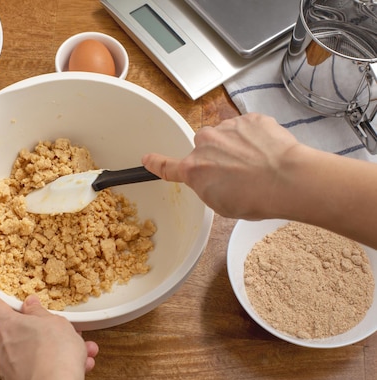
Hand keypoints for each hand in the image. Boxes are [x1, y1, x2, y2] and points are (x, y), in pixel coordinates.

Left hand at [0, 283, 97, 379]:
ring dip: (58, 353)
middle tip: (64, 333)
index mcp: (9, 324)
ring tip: (81, 353)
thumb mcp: (55, 322)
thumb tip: (31, 306)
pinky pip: (40, 373)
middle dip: (45, 333)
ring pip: (36, 355)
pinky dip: (57, 370)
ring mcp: (11, 370)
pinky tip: (78, 368)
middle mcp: (5, 347)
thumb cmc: (54, 357)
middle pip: (21, 333)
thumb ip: (41, 313)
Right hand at [142, 113, 300, 218]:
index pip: (167, 166)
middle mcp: (205, 144)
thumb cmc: (255, 198)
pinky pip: (247, 126)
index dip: (156, 163)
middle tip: (236, 171)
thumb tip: (212, 178)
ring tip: (256, 163)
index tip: (147, 159)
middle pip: (203, 147)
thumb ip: (207, 186)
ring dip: (236, 145)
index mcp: (194, 170)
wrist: (287, 180)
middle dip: (215, 155)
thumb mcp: (221, 205)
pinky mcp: (250, 119)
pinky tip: (267, 152)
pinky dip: (255, 137)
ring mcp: (228, 128)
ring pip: (226, 135)